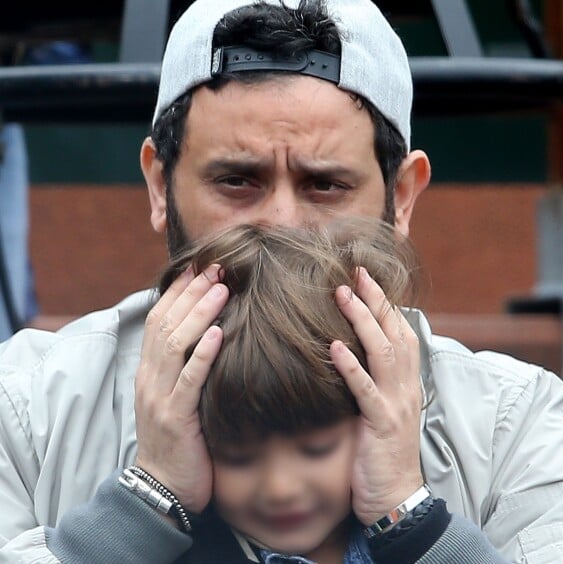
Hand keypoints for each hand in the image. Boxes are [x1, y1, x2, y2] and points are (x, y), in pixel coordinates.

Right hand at [134, 264, 227, 513]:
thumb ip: (182, 364)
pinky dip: (203, 354)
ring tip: (221, 288)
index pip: (159, 319)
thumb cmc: (176, 437)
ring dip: (199, 313)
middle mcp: (149, 378)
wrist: (161, 487)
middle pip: (167, 323)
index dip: (178, 291)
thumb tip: (206, 331)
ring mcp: (160, 397)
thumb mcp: (172, 395)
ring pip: (176, 344)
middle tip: (216, 266)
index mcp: (149, 370)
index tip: (199, 267)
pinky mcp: (177, 418)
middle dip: (191, 292)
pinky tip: (220, 333)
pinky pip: (190, 380)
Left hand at [330, 267, 423, 525]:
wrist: (397, 497)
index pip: (401, 333)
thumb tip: (355, 351)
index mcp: (407, 382)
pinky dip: (351, 367)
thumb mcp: (386, 408)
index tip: (366, 278)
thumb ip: (378, 379)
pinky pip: (366, 391)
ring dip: (362, 321)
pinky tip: (334, 347)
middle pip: (394, 333)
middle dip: (376, 300)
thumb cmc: (385, 451)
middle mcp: (406, 387)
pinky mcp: (381, 425)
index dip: (386, 304)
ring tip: (342, 295)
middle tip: (355, 272)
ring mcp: (396, 405)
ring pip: (382, 353)